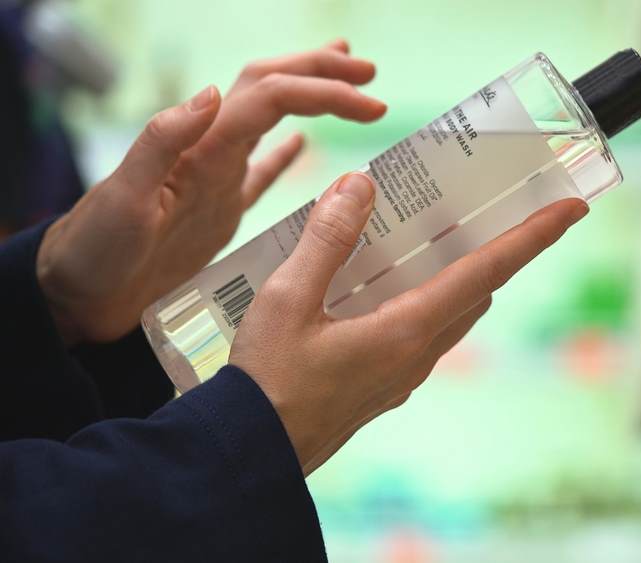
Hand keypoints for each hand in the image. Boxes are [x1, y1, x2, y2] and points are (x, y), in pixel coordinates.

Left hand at [37, 40, 386, 344]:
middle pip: (272, 90)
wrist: (77, 295)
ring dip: (309, 96)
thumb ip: (163, 142)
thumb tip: (213, 92)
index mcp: (200, 147)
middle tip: (368, 75)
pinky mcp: (218, 211)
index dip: (323, 91)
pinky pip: (260, 173)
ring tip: (347, 84)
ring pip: (271, 120)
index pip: (271, 97)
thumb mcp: (122, 199)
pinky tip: (304, 146)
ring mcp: (217, 178)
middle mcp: (212, 151)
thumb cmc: (96, 252)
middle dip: (321, 74)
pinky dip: (286, 153)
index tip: (370, 103)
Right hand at [230, 173, 588, 474]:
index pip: (488, 272)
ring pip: (448, 313)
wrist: (250, 454)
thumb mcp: (288, 299)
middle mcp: (418, 353)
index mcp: (408, 329)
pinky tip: (376, 283)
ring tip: (426, 234)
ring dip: (453, 274)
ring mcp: (403, 374)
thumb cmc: (267, 382)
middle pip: (475, 290)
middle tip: (485, 206)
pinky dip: (420, 299)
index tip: (572, 209)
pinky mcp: (383, 385)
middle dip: (493, 249)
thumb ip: (327, 239)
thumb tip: (361, 185)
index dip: (532, 237)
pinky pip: (419, 332)